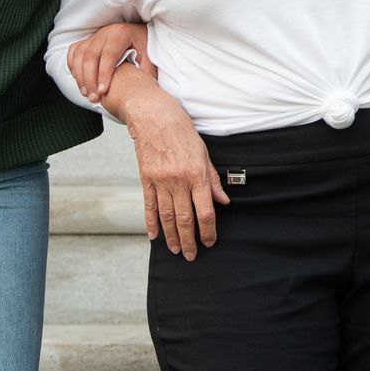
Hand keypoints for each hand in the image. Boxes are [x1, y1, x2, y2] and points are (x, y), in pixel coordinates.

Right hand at [66, 22, 153, 103]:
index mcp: (121, 34)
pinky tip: (78, 80)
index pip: (108, 55)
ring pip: (80, 55)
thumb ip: (145, 71)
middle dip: (90, 79)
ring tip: (86, 93)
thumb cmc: (145, 45)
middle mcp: (106, 32)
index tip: (102, 92)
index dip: (104, 74)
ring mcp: (95, 36)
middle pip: (90, 56)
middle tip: (94, 97)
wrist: (139, 33)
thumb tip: (140, 89)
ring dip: (80, 76)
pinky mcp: (88, 41)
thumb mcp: (149, 56)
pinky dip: (73, 66)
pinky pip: (74, 51)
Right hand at [109, 78, 230, 258]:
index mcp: (196, 174)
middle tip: (193, 255)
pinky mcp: (146, 179)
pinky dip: (151, 223)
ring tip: (177, 250)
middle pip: (185, 219)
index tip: (210, 241)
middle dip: (190, 240)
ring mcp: (160, 181)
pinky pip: (149, 206)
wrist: (153, 115)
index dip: (208, 231)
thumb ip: (213, 179)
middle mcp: (178, 180)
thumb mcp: (204, 152)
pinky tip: (154, 236)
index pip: (205, 211)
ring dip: (172, 237)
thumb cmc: (181, 130)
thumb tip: (223, 201)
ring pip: (167, 217)